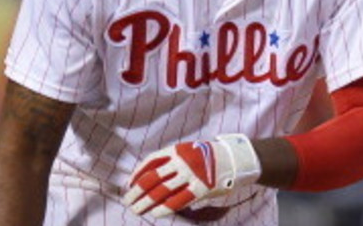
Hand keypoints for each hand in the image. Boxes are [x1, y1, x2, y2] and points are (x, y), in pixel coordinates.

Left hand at [123, 134, 260, 218]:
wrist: (235, 159)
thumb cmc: (209, 158)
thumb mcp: (189, 152)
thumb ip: (173, 163)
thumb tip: (153, 182)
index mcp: (176, 149)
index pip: (150, 161)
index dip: (137, 174)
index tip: (128, 185)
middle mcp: (181, 160)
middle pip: (152, 177)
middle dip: (137, 190)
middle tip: (127, 200)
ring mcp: (191, 174)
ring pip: (162, 190)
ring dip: (146, 201)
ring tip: (136, 209)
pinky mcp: (200, 188)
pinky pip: (178, 200)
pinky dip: (164, 208)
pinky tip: (154, 213)